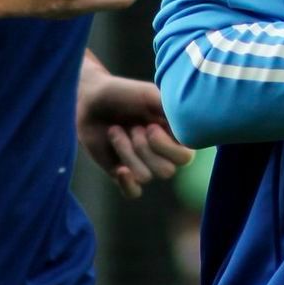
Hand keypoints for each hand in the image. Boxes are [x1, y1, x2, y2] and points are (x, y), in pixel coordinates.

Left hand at [75, 71, 194, 198]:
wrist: (89, 99)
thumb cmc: (123, 92)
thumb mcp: (151, 95)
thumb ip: (175, 111)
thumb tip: (194, 125)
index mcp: (175, 134)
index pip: (186, 157)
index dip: (166, 145)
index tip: (150, 125)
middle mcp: (162, 151)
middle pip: (167, 171)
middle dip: (144, 148)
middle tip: (133, 127)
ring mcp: (143, 163)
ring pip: (145, 176)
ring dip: (126, 151)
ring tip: (115, 131)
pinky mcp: (123, 173)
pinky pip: (133, 192)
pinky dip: (127, 182)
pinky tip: (119, 168)